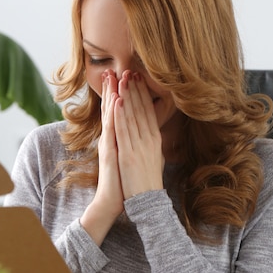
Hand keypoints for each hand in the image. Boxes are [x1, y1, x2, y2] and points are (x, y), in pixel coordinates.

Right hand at [80, 70, 123, 244]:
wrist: (113, 202)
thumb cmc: (122, 182)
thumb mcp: (128, 158)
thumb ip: (130, 145)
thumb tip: (138, 135)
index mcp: (117, 139)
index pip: (118, 113)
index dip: (119, 95)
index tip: (122, 79)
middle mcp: (111, 139)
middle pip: (111, 110)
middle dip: (112, 89)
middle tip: (112, 70)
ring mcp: (109, 144)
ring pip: (110, 115)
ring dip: (111, 95)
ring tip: (112, 77)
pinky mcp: (110, 152)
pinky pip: (112, 129)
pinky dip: (114, 114)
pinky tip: (116, 100)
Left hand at [114, 71, 163, 198]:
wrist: (147, 202)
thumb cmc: (148, 182)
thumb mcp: (154, 158)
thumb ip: (152, 144)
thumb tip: (152, 134)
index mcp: (155, 140)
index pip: (149, 111)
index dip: (143, 94)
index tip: (138, 79)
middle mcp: (149, 140)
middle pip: (141, 109)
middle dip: (135, 89)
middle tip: (130, 70)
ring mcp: (139, 146)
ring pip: (131, 116)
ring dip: (126, 95)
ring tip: (122, 78)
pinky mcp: (128, 154)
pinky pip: (123, 130)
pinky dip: (120, 115)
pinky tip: (117, 100)